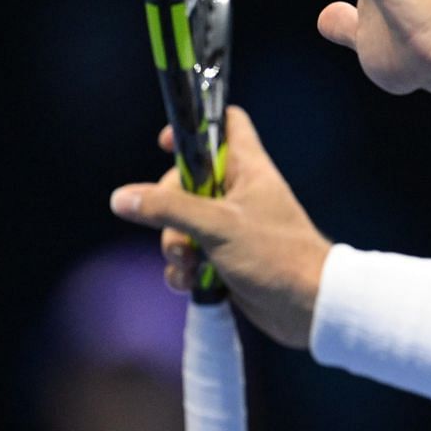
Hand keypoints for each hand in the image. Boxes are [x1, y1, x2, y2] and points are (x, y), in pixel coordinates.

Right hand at [109, 107, 330, 349]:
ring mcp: (232, 226)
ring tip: (189, 264)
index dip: (195, 126)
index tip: (165, 144)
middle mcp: (239, 192)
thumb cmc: (274, 255)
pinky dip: (184, 268)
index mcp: (248, 168)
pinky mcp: (226, 257)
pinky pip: (190, 254)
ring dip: (175, 246)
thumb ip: (169, 209)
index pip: (225, 124)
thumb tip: (121, 198)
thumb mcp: (217, 226)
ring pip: (182, 223)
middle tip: (180, 235)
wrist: (308, 306)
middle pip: (185, 181)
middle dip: (169, 210)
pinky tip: (189, 282)